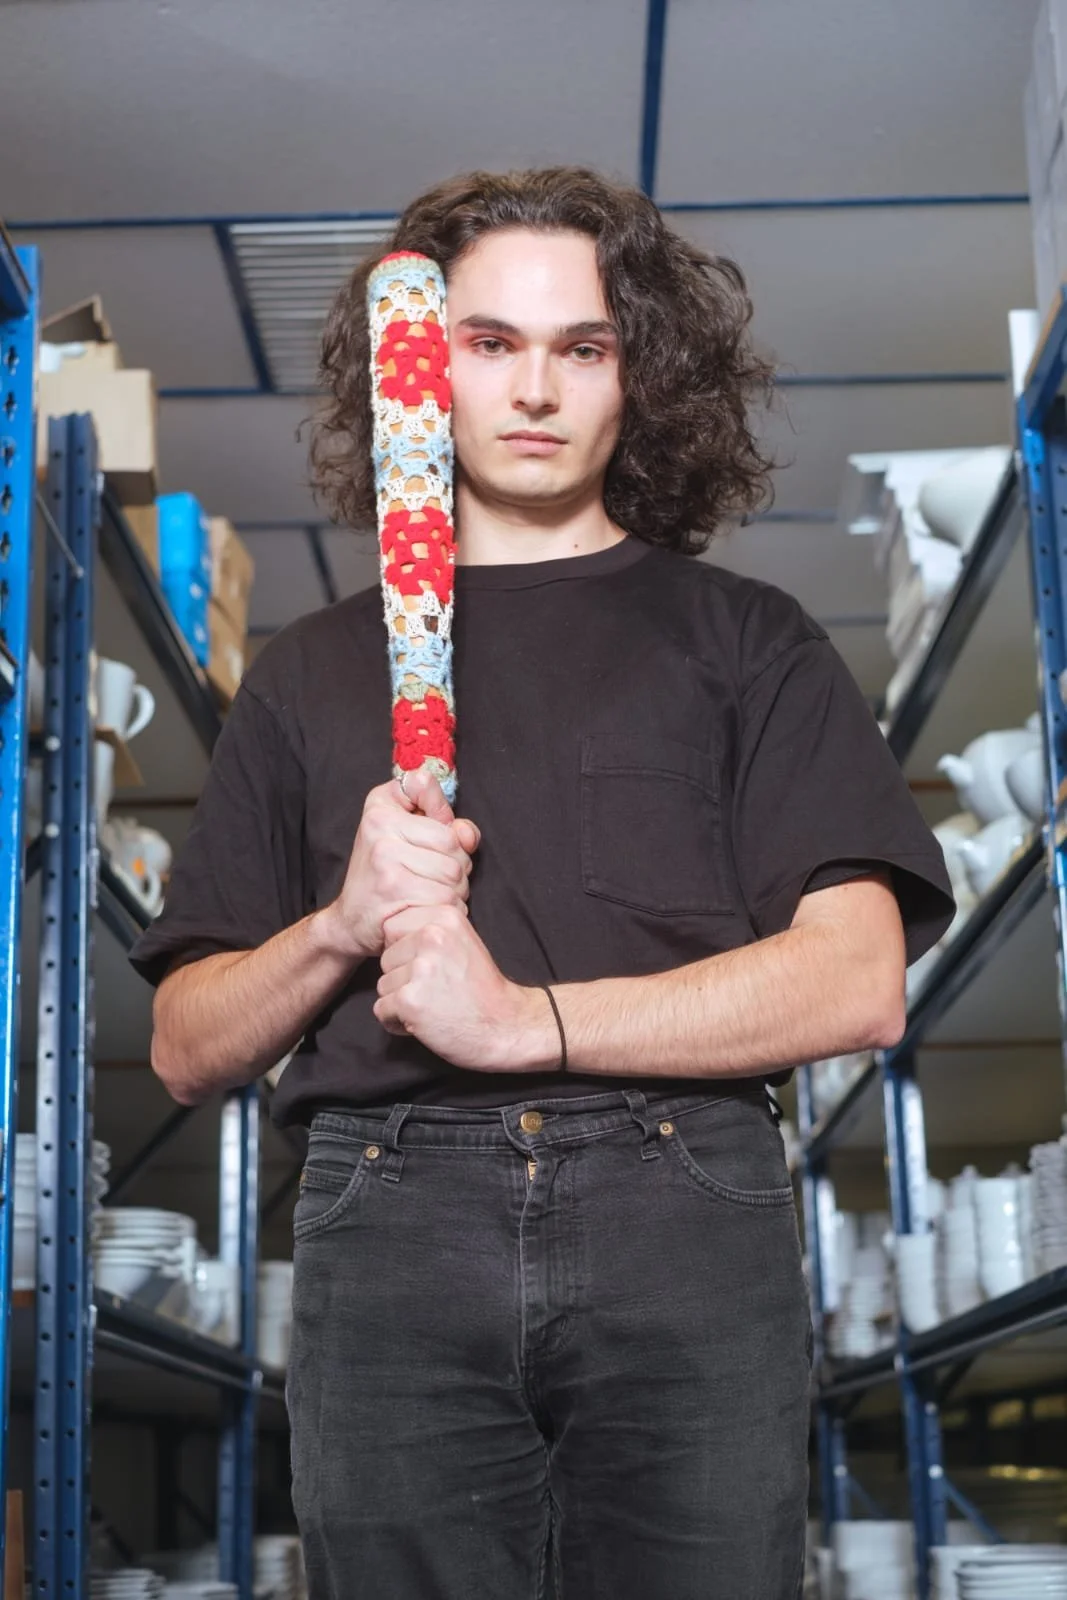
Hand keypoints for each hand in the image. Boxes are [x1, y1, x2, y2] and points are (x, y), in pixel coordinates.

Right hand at [316, 768, 480, 962]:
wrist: (352, 921)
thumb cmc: (385, 876)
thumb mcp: (409, 836)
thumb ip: (446, 825)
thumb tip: (467, 836)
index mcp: (378, 806)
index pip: (424, 784)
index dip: (438, 807)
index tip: (429, 828)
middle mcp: (379, 826)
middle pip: (452, 841)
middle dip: (456, 864)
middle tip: (433, 876)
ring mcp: (385, 857)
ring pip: (454, 873)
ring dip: (454, 890)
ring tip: (430, 893)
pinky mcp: (394, 889)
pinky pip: (446, 899)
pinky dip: (446, 909)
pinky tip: (427, 910)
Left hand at [373, 903, 542, 1070]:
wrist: (507, 1027)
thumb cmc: (482, 990)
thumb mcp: (463, 941)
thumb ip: (430, 931)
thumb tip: (389, 932)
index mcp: (444, 917)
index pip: (392, 928)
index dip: (405, 953)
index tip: (430, 967)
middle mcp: (432, 937)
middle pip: (385, 958)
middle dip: (401, 978)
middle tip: (434, 990)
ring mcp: (420, 969)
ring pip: (382, 985)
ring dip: (400, 1002)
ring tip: (433, 1006)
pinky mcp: (410, 1000)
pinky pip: (381, 1010)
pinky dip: (397, 1023)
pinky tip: (424, 1022)